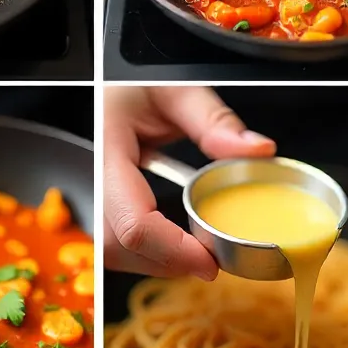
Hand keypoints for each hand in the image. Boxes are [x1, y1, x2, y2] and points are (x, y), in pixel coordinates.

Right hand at [104, 85, 275, 279]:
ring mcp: (92, 193)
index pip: (133, 222)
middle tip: (209, 262)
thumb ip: (213, 119)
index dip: (172, 250)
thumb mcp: (176, 88)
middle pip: (117, 247)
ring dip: (155, 261)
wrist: (106, 86)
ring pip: (111, 251)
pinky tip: (174, 244)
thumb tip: (255, 151)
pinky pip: (113, 241)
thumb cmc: (132, 85)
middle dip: (164, 263)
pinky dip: (147, 251)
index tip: (208, 262)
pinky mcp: (100, 202)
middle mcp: (94, 177)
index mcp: (109, 148)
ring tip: (195, 255)